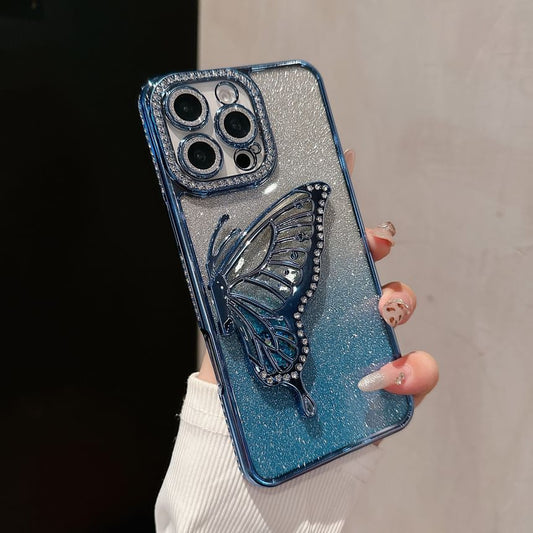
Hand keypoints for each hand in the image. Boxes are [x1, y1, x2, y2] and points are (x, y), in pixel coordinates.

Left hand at [199, 149, 438, 408]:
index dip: (348, 222)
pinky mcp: (382, 389)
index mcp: (304, 296)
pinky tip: (382, 376)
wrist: (244, 438)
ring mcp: (362, 348)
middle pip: (373, 268)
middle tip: (375, 241)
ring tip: (378, 308)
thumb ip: (221, 275)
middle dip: (377, 245)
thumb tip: (216, 222)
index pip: (332, 250)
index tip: (352, 190)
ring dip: (398, 302)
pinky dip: (413, 371)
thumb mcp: (222, 315)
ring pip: (400, 311)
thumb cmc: (234, 376)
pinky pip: (418, 373)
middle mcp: (337, 317)